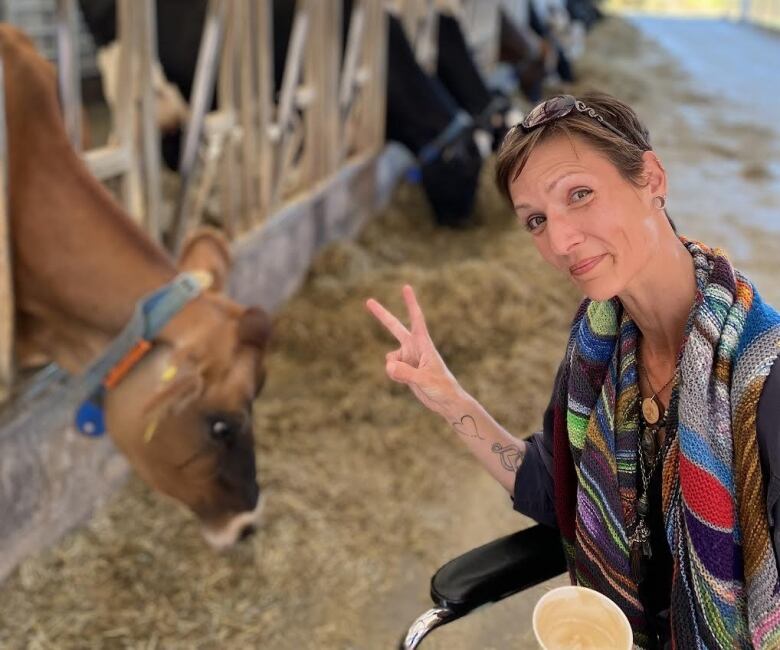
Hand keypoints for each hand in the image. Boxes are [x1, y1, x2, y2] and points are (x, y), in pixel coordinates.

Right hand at [366, 284, 462, 417]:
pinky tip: (408, 382)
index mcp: (424, 344)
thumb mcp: (424, 380)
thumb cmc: (442, 388)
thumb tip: (388, 366)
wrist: (446, 402)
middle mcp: (414, 347)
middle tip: (368, 301)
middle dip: (381, 314)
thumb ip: (405, 373)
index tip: (406, 287)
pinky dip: (394, 376)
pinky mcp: (404, 369)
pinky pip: (390, 369)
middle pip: (394, 327)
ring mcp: (408, 358)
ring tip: (413, 378)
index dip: (410, 303)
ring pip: (389, 358)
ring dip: (394, 369)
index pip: (416, 319)